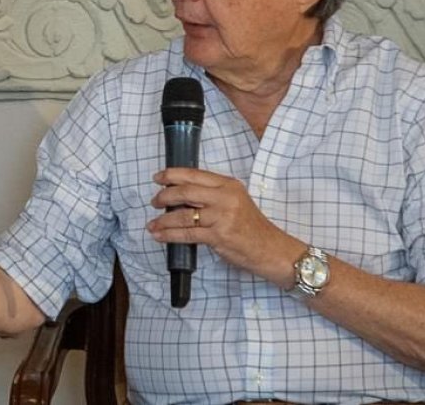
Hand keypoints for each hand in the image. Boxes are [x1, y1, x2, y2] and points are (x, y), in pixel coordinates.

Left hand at [147, 167, 301, 284]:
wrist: (272, 249)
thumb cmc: (251, 228)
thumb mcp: (235, 202)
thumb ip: (212, 196)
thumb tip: (179, 195)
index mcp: (228, 185)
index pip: (195, 175)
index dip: (172, 174)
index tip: (158, 177)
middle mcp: (225, 197)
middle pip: (185, 192)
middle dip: (164, 196)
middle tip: (155, 201)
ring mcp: (222, 216)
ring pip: (183, 214)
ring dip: (163, 220)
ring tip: (153, 223)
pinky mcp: (219, 236)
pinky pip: (187, 234)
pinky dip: (169, 235)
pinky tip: (159, 235)